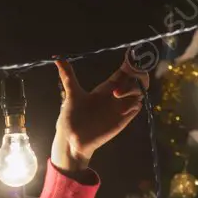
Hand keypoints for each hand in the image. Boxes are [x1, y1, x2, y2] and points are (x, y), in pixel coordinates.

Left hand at [50, 53, 149, 172]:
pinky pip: (136, 106)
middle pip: (137, 79)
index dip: (131, 63)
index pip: (125, 71)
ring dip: (133, 89)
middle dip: (138, 74)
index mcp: (106, 87)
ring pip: (139, 91)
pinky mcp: (123, 119)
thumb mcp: (72, 94)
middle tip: (128, 75)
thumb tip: (57, 59)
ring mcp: (121, 107)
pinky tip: (121, 107)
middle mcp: (116, 95)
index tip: (130, 59)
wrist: (74, 139)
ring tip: (116, 94)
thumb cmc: (72, 117)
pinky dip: (134, 103)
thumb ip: (68, 76)